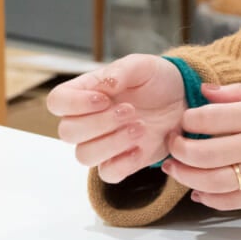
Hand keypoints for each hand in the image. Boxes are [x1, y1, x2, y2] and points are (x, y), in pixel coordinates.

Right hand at [46, 54, 185, 183]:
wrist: (182, 99)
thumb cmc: (157, 80)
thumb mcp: (143, 65)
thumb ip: (121, 71)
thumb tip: (104, 86)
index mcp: (86, 93)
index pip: (57, 101)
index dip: (75, 104)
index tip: (104, 99)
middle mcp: (88, 120)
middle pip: (67, 132)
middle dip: (99, 122)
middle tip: (131, 110)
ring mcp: (103, 143)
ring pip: (84, 155)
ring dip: (111, 143)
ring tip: (141, 128)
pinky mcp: (122, 161)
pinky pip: (107, 174)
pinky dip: (122, 164)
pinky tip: (141, 148)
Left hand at [161, 82, 240, 210]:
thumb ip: (237, 92)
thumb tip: (203, 91)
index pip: (209, 118)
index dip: (189, 120)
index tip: (184, 120)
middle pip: (204, 153)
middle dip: (180, 149)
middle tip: (173, 143)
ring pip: (211, 181)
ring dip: (187, 177)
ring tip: (175, 167)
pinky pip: (231, 201)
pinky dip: (210, 200)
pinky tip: (198, 192)